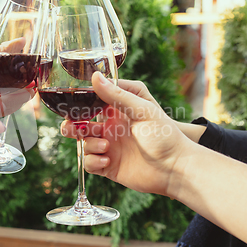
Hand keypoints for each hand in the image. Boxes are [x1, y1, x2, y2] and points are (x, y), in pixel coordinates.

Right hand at [61, 73, 192, 196]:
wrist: (175, 169)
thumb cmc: (165, 135)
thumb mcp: (142, 110)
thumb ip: (117, 95)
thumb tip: (95, 77)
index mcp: (119, 110)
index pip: (94, 101)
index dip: (82, 102)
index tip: (76, 103)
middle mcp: (112, 127)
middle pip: (81, 123)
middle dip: (72, 125)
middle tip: (71, 127)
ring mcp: (109, 147)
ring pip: (83, 143)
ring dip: (89, 144)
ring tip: (106, 147)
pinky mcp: (109, 166)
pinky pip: (89, 163)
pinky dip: (93, 162)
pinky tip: (107, 161)